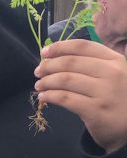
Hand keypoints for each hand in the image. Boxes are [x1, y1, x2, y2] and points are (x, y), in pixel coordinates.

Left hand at [35, 39, 126, 153]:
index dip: (60, 47)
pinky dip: (50, 96)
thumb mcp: (113, 74)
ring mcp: (104, 92)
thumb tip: (56, 58)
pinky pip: (65, 99)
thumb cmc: (118, 97)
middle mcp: (111, 73)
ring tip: (39, 85)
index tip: (44, 53)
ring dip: (47, 81)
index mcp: (115, 60)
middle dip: (49, 66)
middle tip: (38, 72)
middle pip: (70, 63)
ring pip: (65, 80)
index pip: (83, 47)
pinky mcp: (95, 110)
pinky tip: (43, 97)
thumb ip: (92, 64)